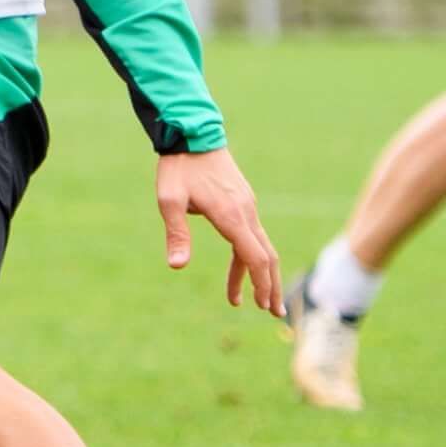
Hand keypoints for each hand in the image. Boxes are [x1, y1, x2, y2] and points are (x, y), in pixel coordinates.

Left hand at [157, 146, 283, 315]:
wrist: (192, 132)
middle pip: (267, 256)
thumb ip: (176, 233)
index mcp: (231, 215)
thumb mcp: (169, 200)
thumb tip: (177, 266)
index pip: (255, 257)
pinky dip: (248, 257)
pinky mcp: (242, 202)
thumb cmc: (179, 167)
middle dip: (271, 286)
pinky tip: (238, 272)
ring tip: (252, 302)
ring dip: (260, 275)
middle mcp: (245, 212)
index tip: (264, 306)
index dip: (262, 283)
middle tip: (275, 314)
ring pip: (261, 246)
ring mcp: (246, 206)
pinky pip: (251, 235)